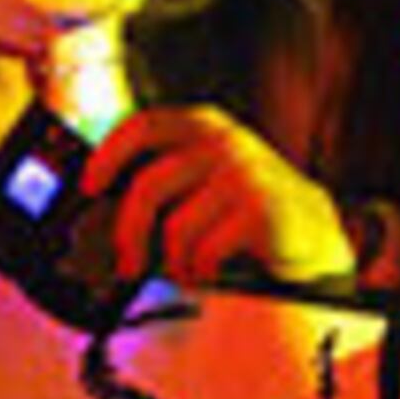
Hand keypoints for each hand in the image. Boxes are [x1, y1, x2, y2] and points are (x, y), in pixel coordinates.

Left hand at [89, 104, 352, 287]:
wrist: (308, 229)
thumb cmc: (243, 205)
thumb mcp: (205, 174)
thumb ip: (165, 174)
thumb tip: (103, 200)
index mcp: (203, 124)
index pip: (143, 126)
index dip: (109, 155)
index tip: (90, 184)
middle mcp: (222, 142)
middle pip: (149, 185)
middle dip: (129, 231)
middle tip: (126, 262)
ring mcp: (244, 174)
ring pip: (176, 226)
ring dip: (174, 261)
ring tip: (184, 270)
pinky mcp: (260, 209)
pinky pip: (205, 250)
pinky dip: (200, 271)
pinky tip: (208, 273)